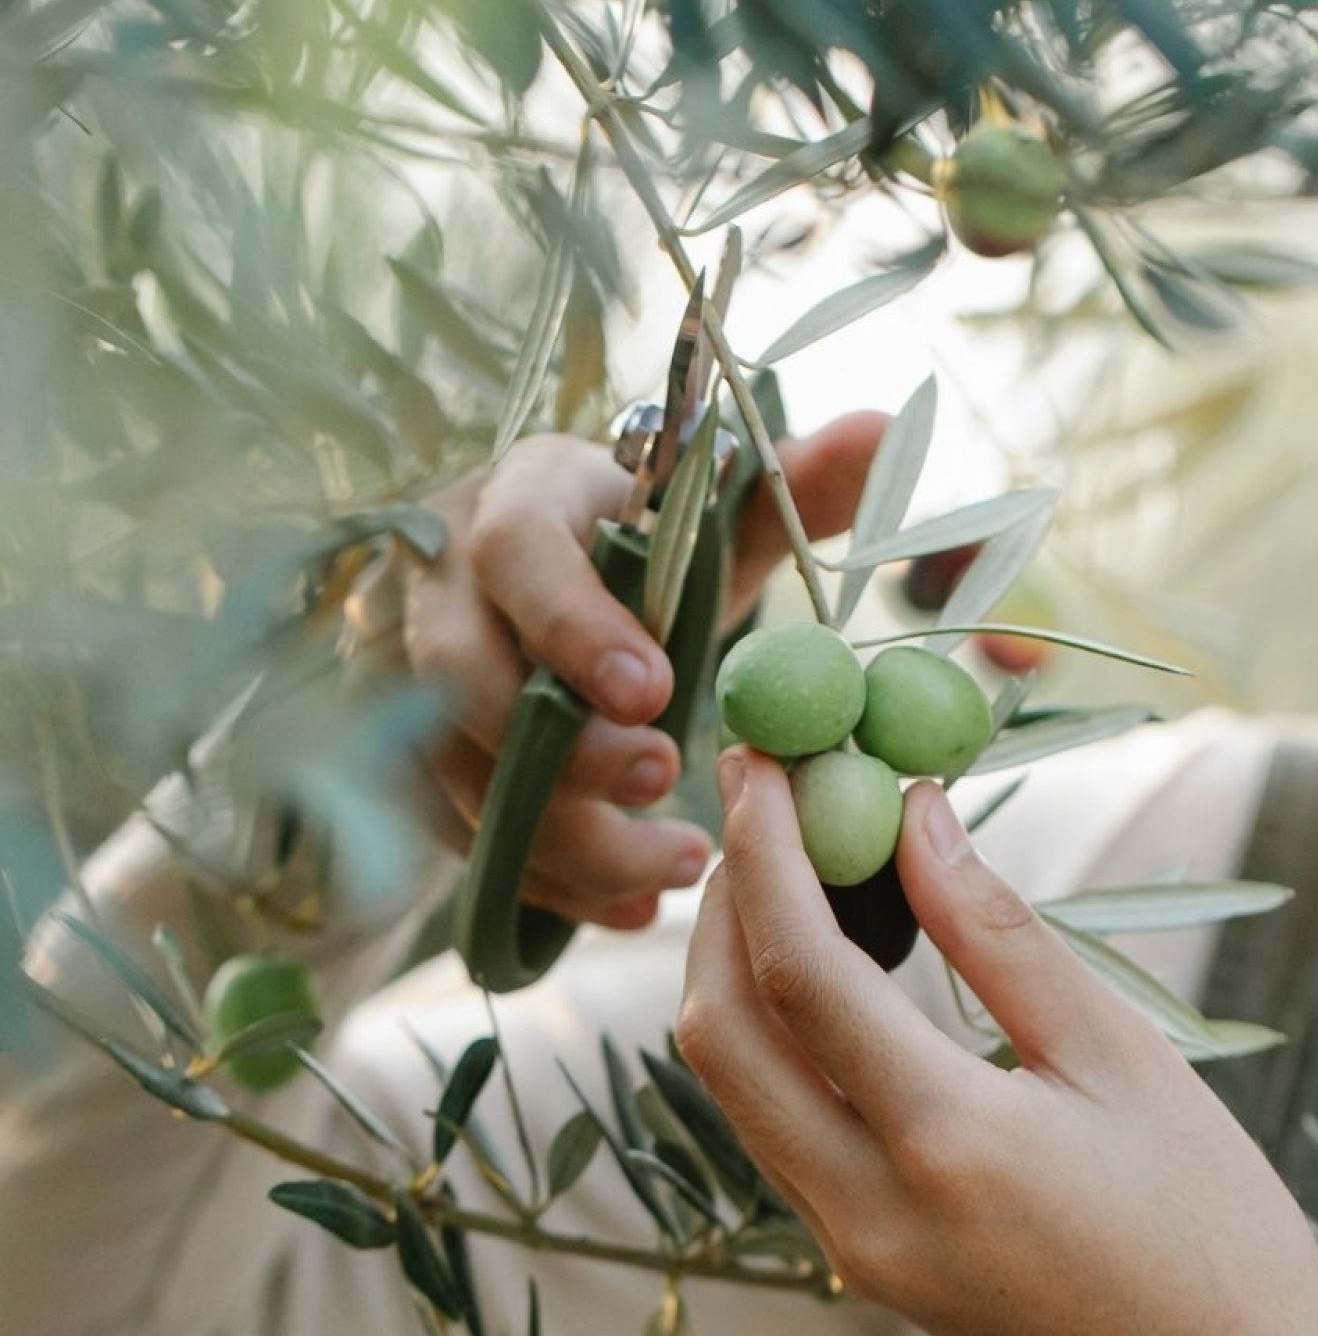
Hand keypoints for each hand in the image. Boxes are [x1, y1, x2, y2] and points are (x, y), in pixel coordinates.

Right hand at [347, 413, 884, 931]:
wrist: (560, 576)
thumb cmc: (644, 541)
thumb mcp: (717, 509)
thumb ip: (799, 481)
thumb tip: (884, 430)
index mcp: (519, 498)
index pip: (514, 551)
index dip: (574, 626)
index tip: (658, 691)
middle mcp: (444, 585)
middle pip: (461, 678)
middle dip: (562, 748)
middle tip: (664, 780)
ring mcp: (414, 679)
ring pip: (456, 773)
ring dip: (565, 838)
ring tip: (679, 865)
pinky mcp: (421, 759)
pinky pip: (462, 836)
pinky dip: (549, 882)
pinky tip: (631, 905)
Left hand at [679, 749, 1317, 1335]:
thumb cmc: (1215, 1234)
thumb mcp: (1124, 1065)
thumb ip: (1003, 938)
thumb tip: (914, 819)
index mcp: (944, 1145)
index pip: (799, 972)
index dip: (766, 851)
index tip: (767, 756)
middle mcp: (865, 1207)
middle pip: (720, 1031)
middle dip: (723, 904)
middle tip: (763, 802)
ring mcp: (851, 1249)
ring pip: (735, 1085)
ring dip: (737, 968)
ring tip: (796, 864)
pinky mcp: (864, 1267)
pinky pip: (778, 1129)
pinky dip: (777, 1035)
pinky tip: (833, 967)